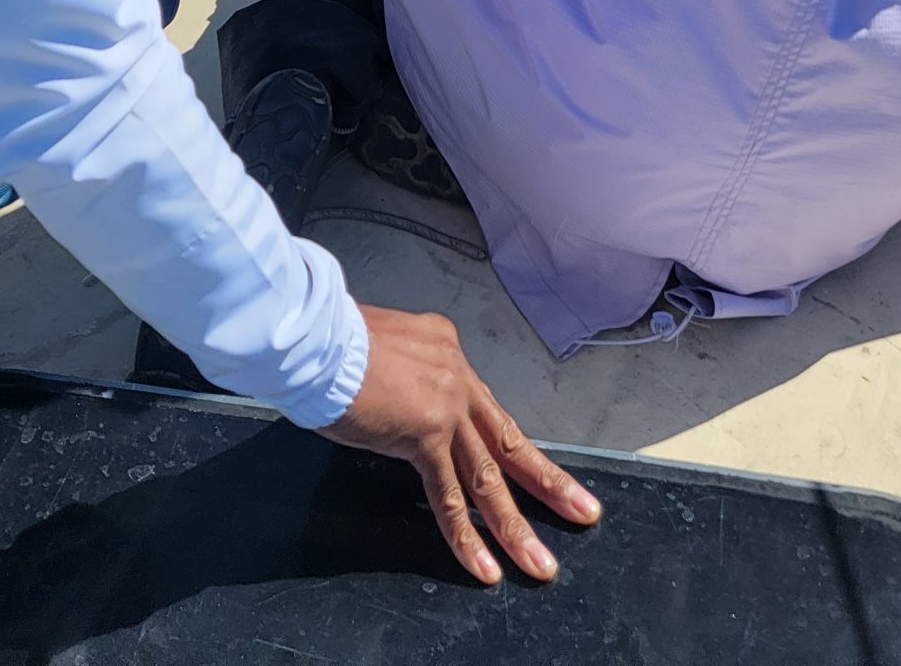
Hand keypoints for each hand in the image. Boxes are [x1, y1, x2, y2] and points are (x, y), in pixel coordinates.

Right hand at [321, 304, 600, 584]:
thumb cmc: (334, 340)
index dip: (503, 442)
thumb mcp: (381, 349)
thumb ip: (402, 379)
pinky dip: (466, 536)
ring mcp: (446, 406)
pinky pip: (449, 497)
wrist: (319, 335)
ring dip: (515, 526)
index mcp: (445, 349)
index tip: (525, 465)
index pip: (482, 406)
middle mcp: (455, 375)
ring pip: (488, 477)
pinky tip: (484, 566)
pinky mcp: (425, 435)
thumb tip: (398, 409)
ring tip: (539, 562)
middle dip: (547, 483)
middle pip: (508, 440)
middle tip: (581, 510)